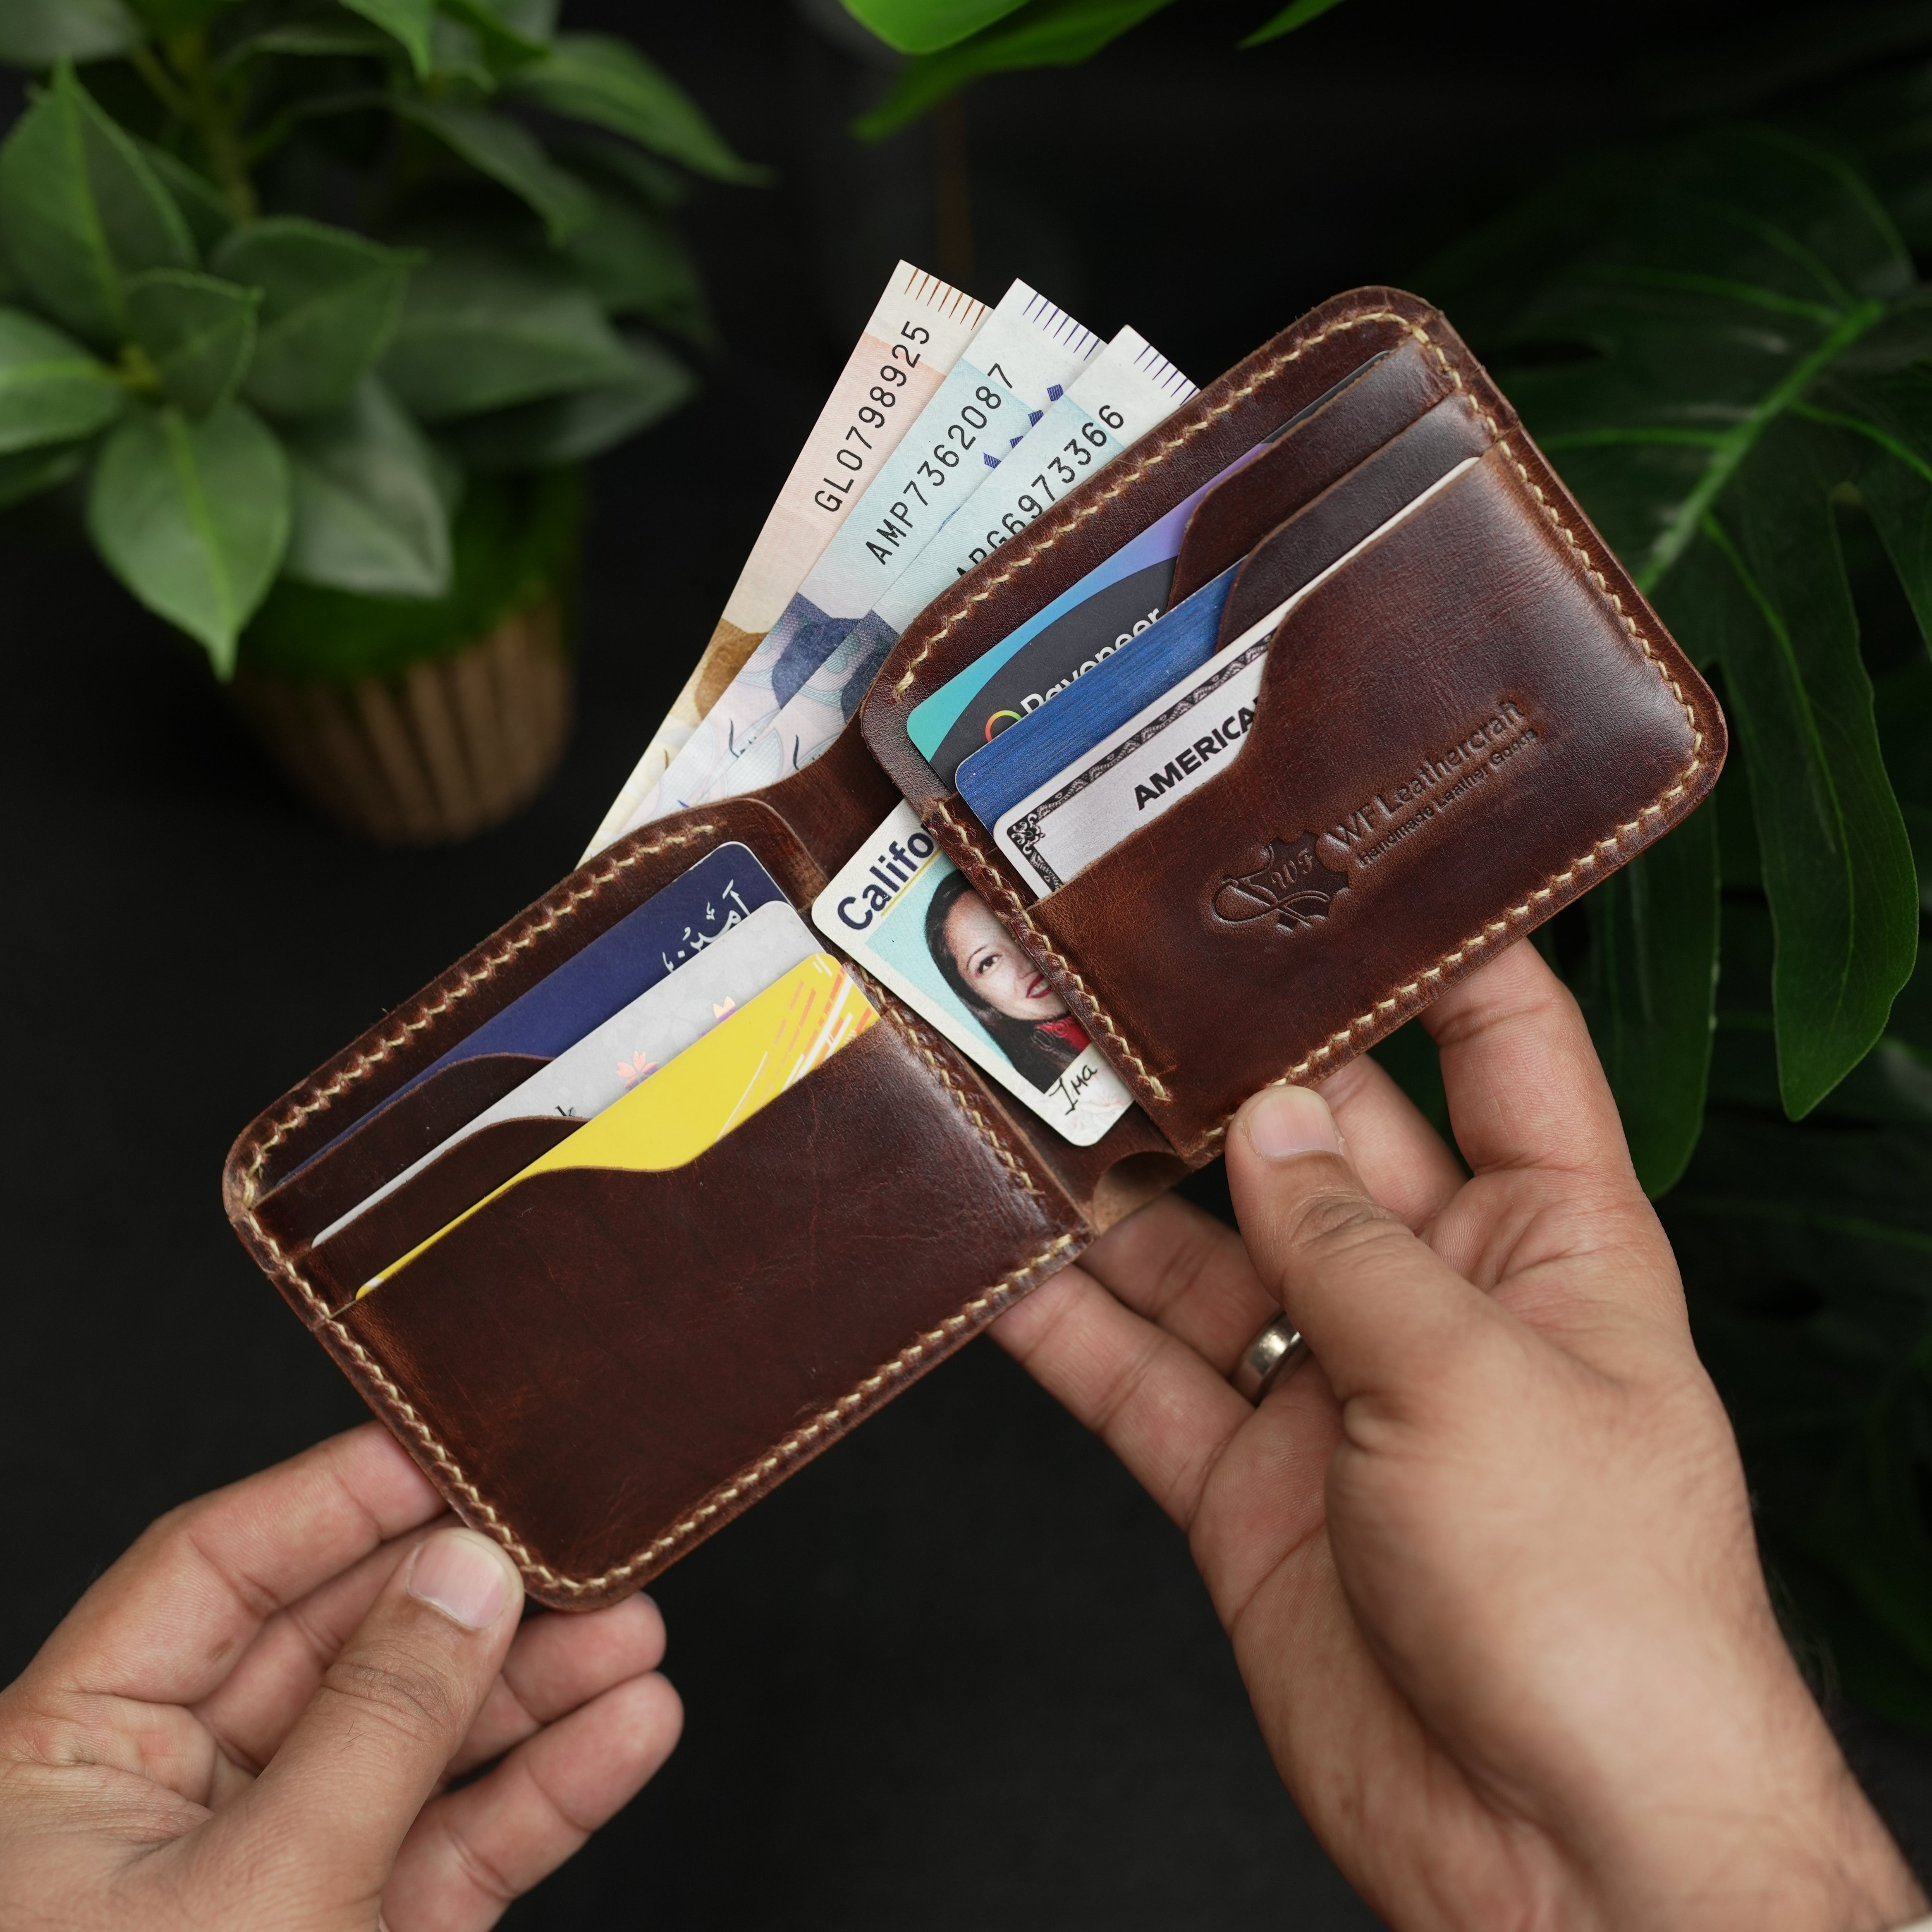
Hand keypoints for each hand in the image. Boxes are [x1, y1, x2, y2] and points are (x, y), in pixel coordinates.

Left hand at [0, 1424, 680, 1930]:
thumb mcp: (257, 1891)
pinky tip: (628, 1732)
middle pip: (337, 1650)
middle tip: (581, 1549)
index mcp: (68, 1760)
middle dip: (466, 1602)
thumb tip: (466, 1569)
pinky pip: (457, 1842)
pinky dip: (544, 1792)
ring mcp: (271, 1875)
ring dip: (532, 1691)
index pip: (214, 1573)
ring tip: (637, 1633)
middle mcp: (165, 1802)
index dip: (331, 1500)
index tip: (449, 1448)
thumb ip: (376, 1722)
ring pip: (416, 1743)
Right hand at [995, 942, 1922, 1931]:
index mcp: (1549, 1240)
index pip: (1502, 1048)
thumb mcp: (1480, 1384)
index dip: (1434, 950)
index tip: (1337, 869)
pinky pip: (1140, 1380)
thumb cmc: (1602, 1611)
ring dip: (1112, 1197)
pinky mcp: (1246, 1483)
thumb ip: (1350, 1245)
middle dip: (1212, 1075)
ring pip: (1200, 1259)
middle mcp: (1434, 1297)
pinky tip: (996, 1270)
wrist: (1558, 1856)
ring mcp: (1331, 1391)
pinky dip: (1065, 1332)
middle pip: (1308, 1143)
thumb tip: (1260, 1121)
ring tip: (1015, 1105)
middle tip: (1104, 990)